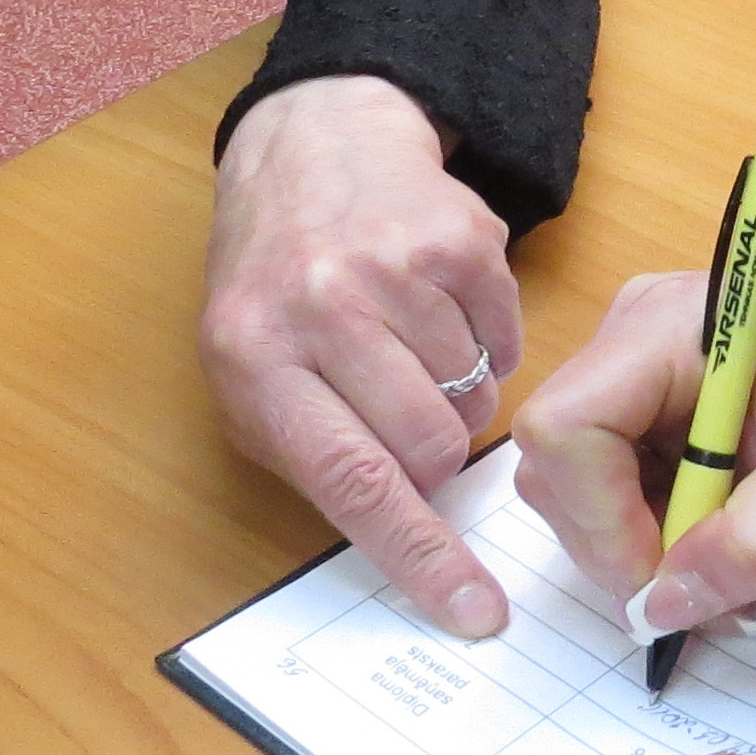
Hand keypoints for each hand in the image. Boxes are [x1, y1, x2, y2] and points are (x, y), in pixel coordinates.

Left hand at [206, 75, 525, 632]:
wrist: (316, 145)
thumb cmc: (277, 281)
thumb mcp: (247, 370)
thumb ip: (310, 453)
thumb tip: (402, 535)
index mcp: (254, 357)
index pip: (351, 480)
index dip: (418, 554)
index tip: (474, 609)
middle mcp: (321, 306)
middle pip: (428, 446)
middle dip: (431, 457)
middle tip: (408, 419)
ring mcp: (394, 265)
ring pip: (473, 401)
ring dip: (456, 397)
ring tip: (412, 348)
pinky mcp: (461, 237)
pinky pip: (507, 345)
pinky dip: (486, 347)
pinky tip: (441, 310)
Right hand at [516, 173, 755, 635]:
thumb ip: (754, 542)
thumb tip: (662, 610)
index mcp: (663, 328)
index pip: (563, 432)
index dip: (599, 522)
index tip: (674, 578)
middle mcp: (633, 345)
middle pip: (564, 473)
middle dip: (631, 552)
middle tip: (726, 596)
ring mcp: (644, 380)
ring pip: (594, 496)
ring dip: (662, 554)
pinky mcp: (666, 414)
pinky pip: (635, 495)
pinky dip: (682, 539)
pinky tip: (751, 539)